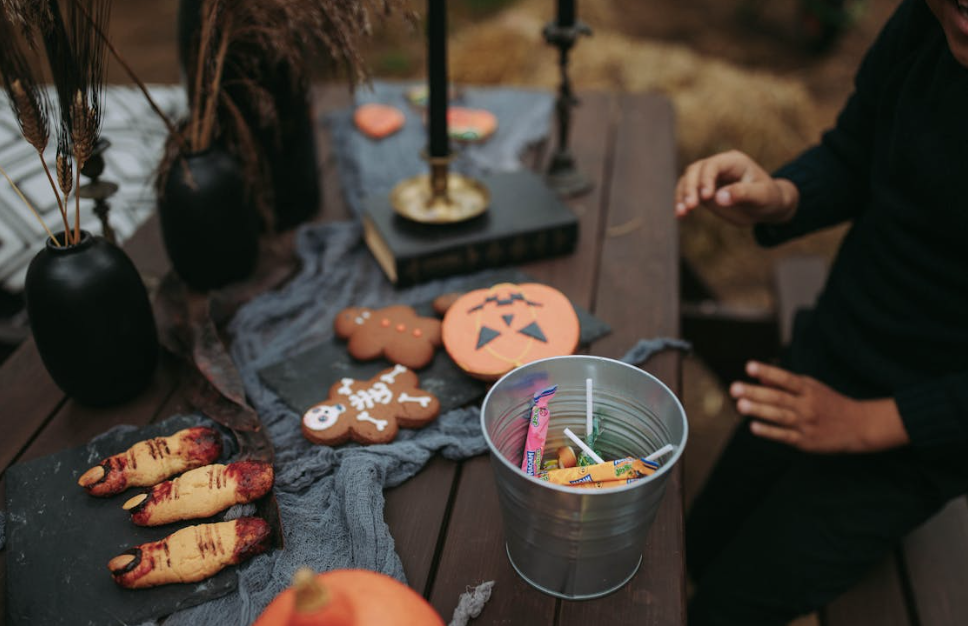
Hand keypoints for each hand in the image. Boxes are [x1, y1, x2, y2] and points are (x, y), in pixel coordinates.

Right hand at [674, 150, 798, 225]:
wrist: (767, 207)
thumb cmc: (768, 198)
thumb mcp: (761, 196)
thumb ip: (742, 194)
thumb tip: (718, 197)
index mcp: (733, 161)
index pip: (712, 165)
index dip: (706, 179)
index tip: (705, 197)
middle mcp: (718, 166)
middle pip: (695, 170)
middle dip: (690, 187)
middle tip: (691, 207)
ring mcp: (708, 178)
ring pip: (687, 180)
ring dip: (681, 196)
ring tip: (681, 213)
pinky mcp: (703, 191)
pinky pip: (687, 193)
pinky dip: (681, 203)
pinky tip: (679, 215)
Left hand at [730, 361, 909, 452]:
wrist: (858, 426)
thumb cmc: (829, 403)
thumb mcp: (811, 388)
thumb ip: (785, 384)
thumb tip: (759, 378)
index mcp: (808, 389)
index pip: (785, 378)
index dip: (767, 372)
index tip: (749, 366)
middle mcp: (807, 405)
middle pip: (779, 397)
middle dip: (755, 393)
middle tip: (734, 388)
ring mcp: (806, 423)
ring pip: (780, 416)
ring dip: (759, 411)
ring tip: (740, 405)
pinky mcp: (805, 441)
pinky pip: (785, 436)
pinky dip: (770, 431)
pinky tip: (754, 427)